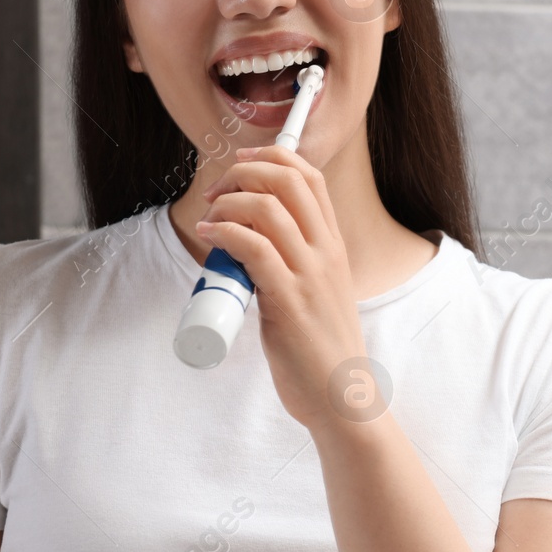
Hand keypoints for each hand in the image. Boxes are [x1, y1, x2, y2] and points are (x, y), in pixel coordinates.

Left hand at [198, 145, 368, 432]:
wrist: (342, 395)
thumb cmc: (322, 347)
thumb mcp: (320, 290)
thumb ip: (297, 263)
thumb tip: (250, 242)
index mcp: (334, 245)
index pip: (310, 176)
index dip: (270, 156)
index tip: (240, 164)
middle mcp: (326, 251)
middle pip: (287, 179)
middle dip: (242, 172)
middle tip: (217, 193)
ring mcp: (310, 274)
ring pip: (267, 207)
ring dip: (226, 203)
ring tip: (209, 220)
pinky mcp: (288, 301)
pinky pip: (252, 248)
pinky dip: (224, 234)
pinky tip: (209, 240)